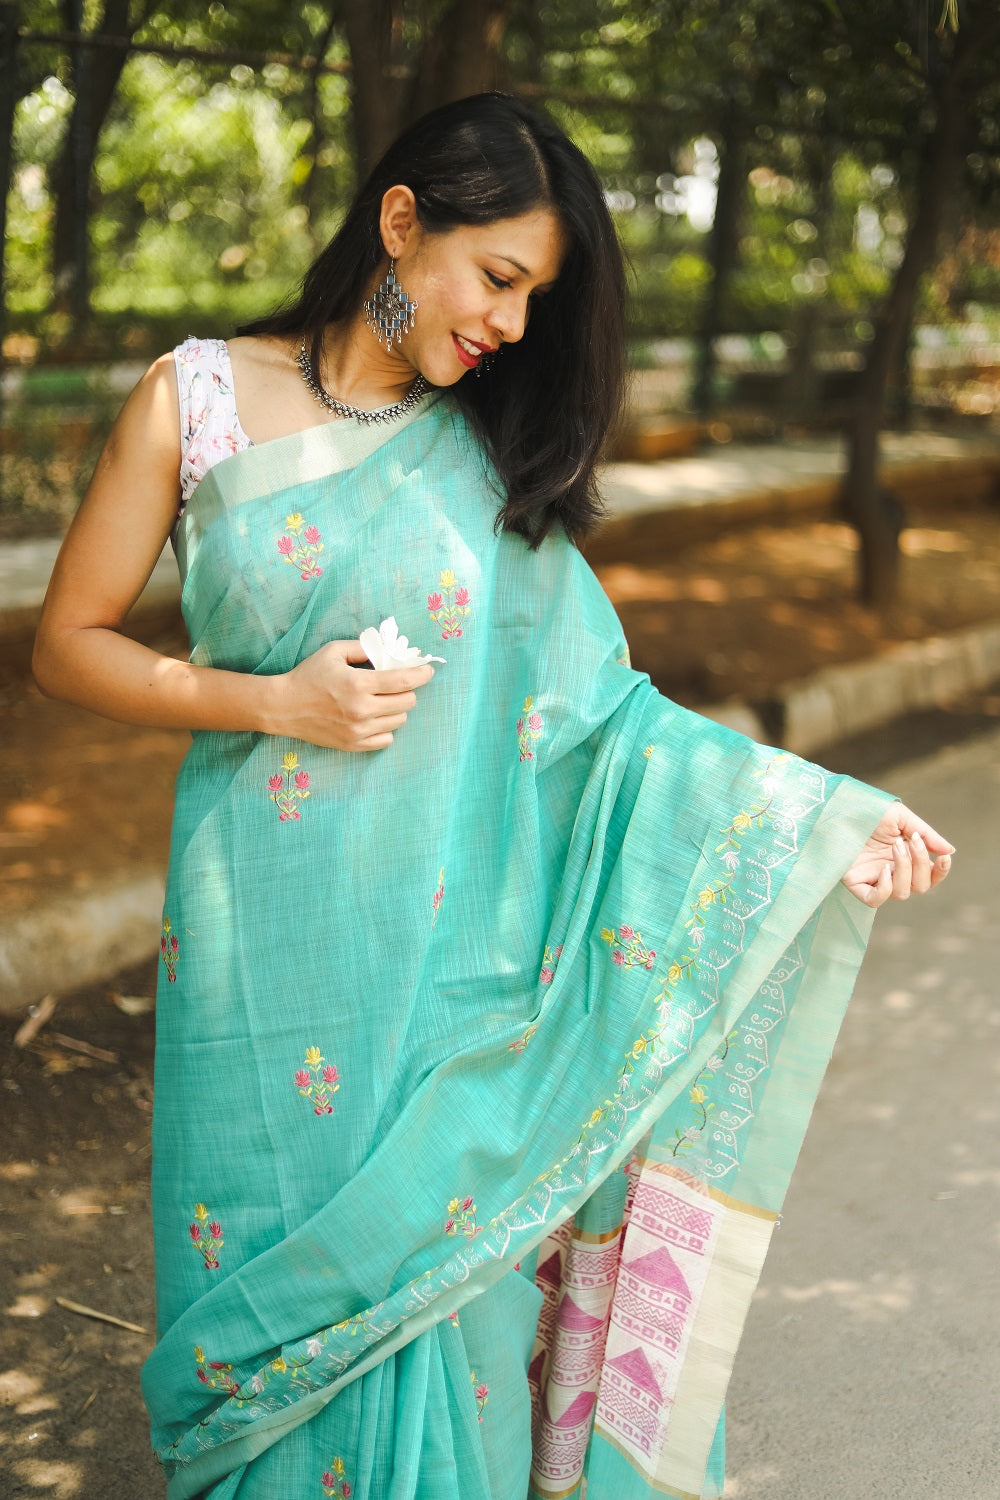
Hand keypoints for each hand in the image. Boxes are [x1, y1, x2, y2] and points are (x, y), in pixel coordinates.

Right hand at [268, 639, 434, 750]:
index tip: (427, 671)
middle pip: (407, 703)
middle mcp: (361, 710)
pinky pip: (386, 739)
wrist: (284, 708)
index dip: (421, 675)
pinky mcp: (353, 745)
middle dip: (407, 691)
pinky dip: (386, 728)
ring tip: (381, 701)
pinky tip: (374, 718)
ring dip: (396, 709)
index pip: (404, 681)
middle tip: (396, 685)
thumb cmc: (309, 676)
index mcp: (358, 684)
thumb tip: (389, 648)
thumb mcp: (333, 652)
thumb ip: (363, 648)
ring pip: (399, 721)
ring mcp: (358, 731)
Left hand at [841, 801, 953, 908]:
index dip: (940, 871)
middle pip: (920, 885)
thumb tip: (950, 850)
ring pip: (902, 893)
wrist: (840, 808)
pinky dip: (884, 889)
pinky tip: (883, 870)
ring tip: (894, 846)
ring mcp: (874, 878)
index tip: (943, 857)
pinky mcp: (857, 883)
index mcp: (904, 856)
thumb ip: (926, 834)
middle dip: (920, 863)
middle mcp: (892, 871)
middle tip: (910, 842)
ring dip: (904, 870)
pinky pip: (875, 900)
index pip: (930, 876)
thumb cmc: (868, 811)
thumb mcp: (900, 817)